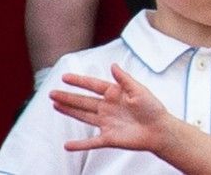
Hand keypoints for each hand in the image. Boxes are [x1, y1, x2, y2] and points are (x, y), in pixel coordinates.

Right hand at [52, 64, 167, 152]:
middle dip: (67, 97)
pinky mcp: (108, 138)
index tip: (65, 77)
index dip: (79, 81)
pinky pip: (91, 142)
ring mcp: (106, 123)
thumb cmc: (152, 108)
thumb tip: (113, 65)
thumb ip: (125, 79)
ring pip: (83, 116)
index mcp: (115, 93)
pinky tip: (67, 145)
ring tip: (55, 105)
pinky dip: (79, 145)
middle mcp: (107, 107)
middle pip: (83, 101)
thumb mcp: (139, 90)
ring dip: (69, 111)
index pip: (93, 85)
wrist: (159, 130)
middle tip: (52, 93)